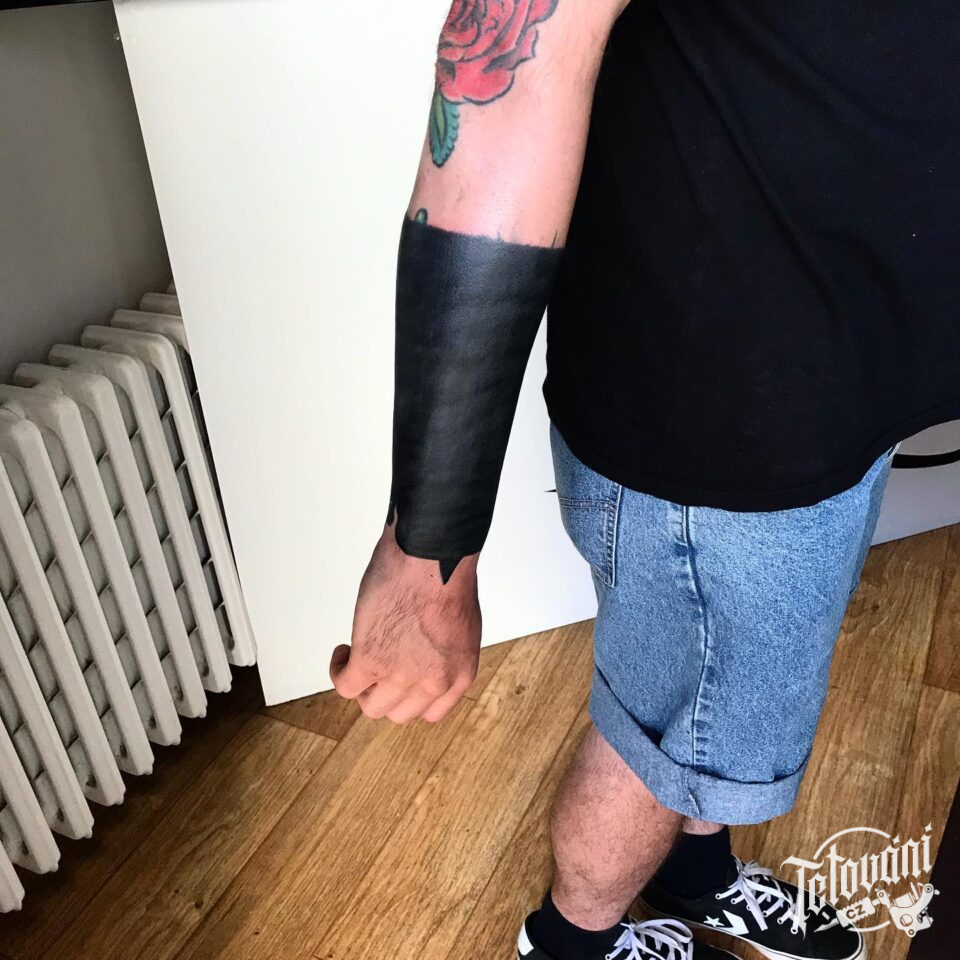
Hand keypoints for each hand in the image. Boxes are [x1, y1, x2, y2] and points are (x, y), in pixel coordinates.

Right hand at [331, 525, 480, 723]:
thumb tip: (421, 652)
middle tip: (376, 666)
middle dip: (384, 691)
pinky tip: (344, 651)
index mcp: (459, 673)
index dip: (410, 697)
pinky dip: (339, 670)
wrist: (432, 556)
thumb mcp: (461, 627)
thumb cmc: (447, 575)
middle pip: (399, 712)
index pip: (431, 711)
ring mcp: (401, 675)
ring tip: (358, 657)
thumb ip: (443, 650)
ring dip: (362, 685)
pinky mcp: (371, 661)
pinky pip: (346, 686)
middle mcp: (433, 682)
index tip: (399, 681)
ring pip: (371, 706)